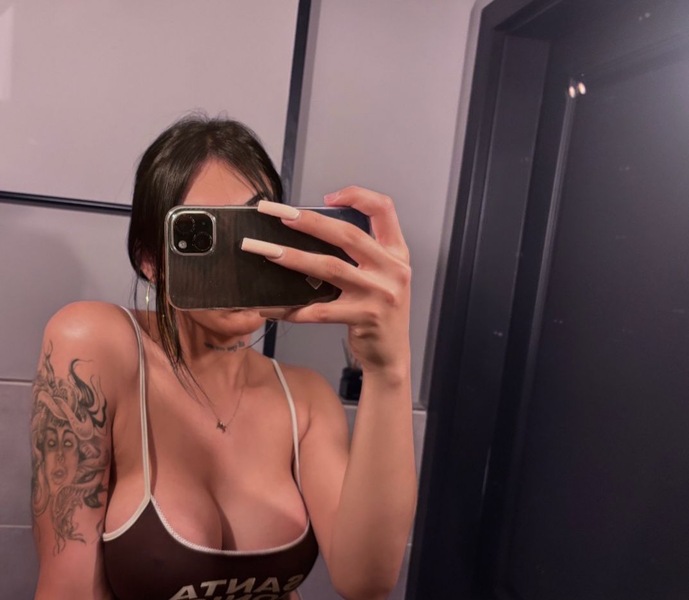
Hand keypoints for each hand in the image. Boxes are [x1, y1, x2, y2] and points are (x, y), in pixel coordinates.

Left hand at [241, 186, 410, 373]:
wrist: (391, 355)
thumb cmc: (379, 311)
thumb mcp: (382, 276)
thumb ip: (362, 254)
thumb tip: (314, 231)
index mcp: (396, 253)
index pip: (384, 210)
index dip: (358, 196)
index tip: (328, 196)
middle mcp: (392, 270)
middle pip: (348, 234)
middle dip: (310, 221)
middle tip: (279, 214)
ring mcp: (380, 294)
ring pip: (330, 268)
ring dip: (294, 258)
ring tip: (267, 251)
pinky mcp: (365, 318)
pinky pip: (322, 310)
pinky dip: (296, 309)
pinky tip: (274, 308)